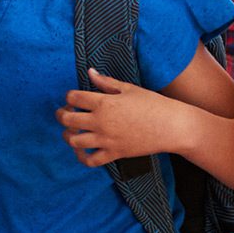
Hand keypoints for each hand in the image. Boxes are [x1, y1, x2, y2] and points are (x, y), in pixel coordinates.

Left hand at [56, 68, 187, 166]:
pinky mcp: (114, 153)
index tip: (73, 98)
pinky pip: (90, 160)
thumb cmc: (153, 104)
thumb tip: (90, 72)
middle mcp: (101, 122)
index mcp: (104, 102)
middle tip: (65, 113)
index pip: (74, 97)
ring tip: (71, 131)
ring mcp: (106, 140)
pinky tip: (81, 150)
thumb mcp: (129, 88)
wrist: (171, 126)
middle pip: (68, 119)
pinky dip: (81, 157)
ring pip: (74, 141)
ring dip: (68, 135)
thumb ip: (106, 82)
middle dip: (62, 115)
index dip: (70, 96)